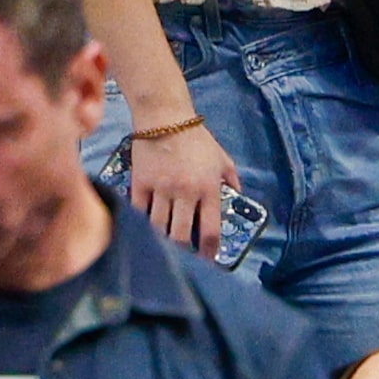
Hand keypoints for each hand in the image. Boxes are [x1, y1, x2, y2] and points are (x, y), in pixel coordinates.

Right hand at [129, 122, 238, 260]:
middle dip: (182, 254)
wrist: (164, 117)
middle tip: (182, 260)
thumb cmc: (196, 138)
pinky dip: (141, 223)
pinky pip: (139, 211)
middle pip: (181, 237)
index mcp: (208, 189)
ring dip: (161, 241)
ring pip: (159, 227)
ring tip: (163, 248)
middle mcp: (185, 192)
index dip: (208, 252)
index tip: (207, 261)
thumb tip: (239, 195)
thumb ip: (232, 179)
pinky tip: (143, 230)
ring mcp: (161, 189)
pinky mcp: (140, 183)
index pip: (210, 231)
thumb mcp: (222, 157)